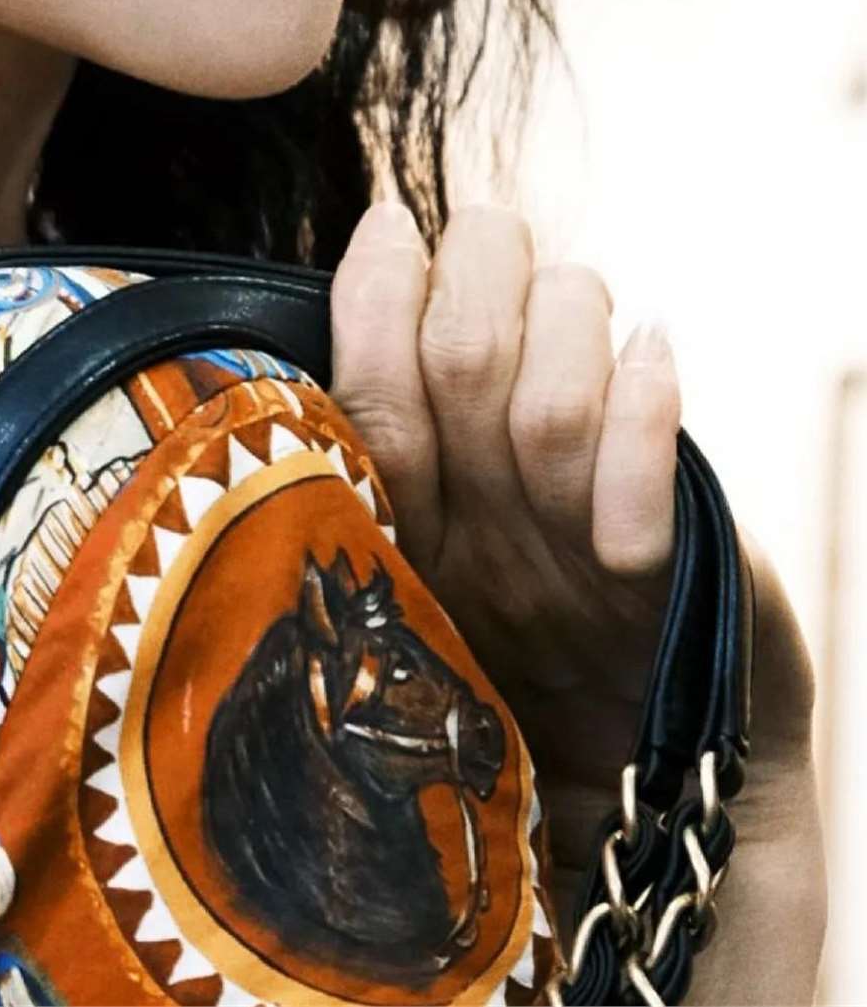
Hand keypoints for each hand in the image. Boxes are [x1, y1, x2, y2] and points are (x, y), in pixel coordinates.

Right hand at [327, 200, 814, 859]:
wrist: (647, 793)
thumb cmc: (534, 629)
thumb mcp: (444, 531)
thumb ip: (411, 417)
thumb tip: (382, 255)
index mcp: (395, 529)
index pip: (363, 387)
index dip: (374, 289)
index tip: (392, 226)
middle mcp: (471, 549)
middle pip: (464, 365)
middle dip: (484, 264)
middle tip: (493, 244)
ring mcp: (564, 577)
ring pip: (551, 406)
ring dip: (571, 313)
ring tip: (583, 304)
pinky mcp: (657, 600)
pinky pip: (640, 498)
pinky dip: (646, 404)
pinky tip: (654, 348)